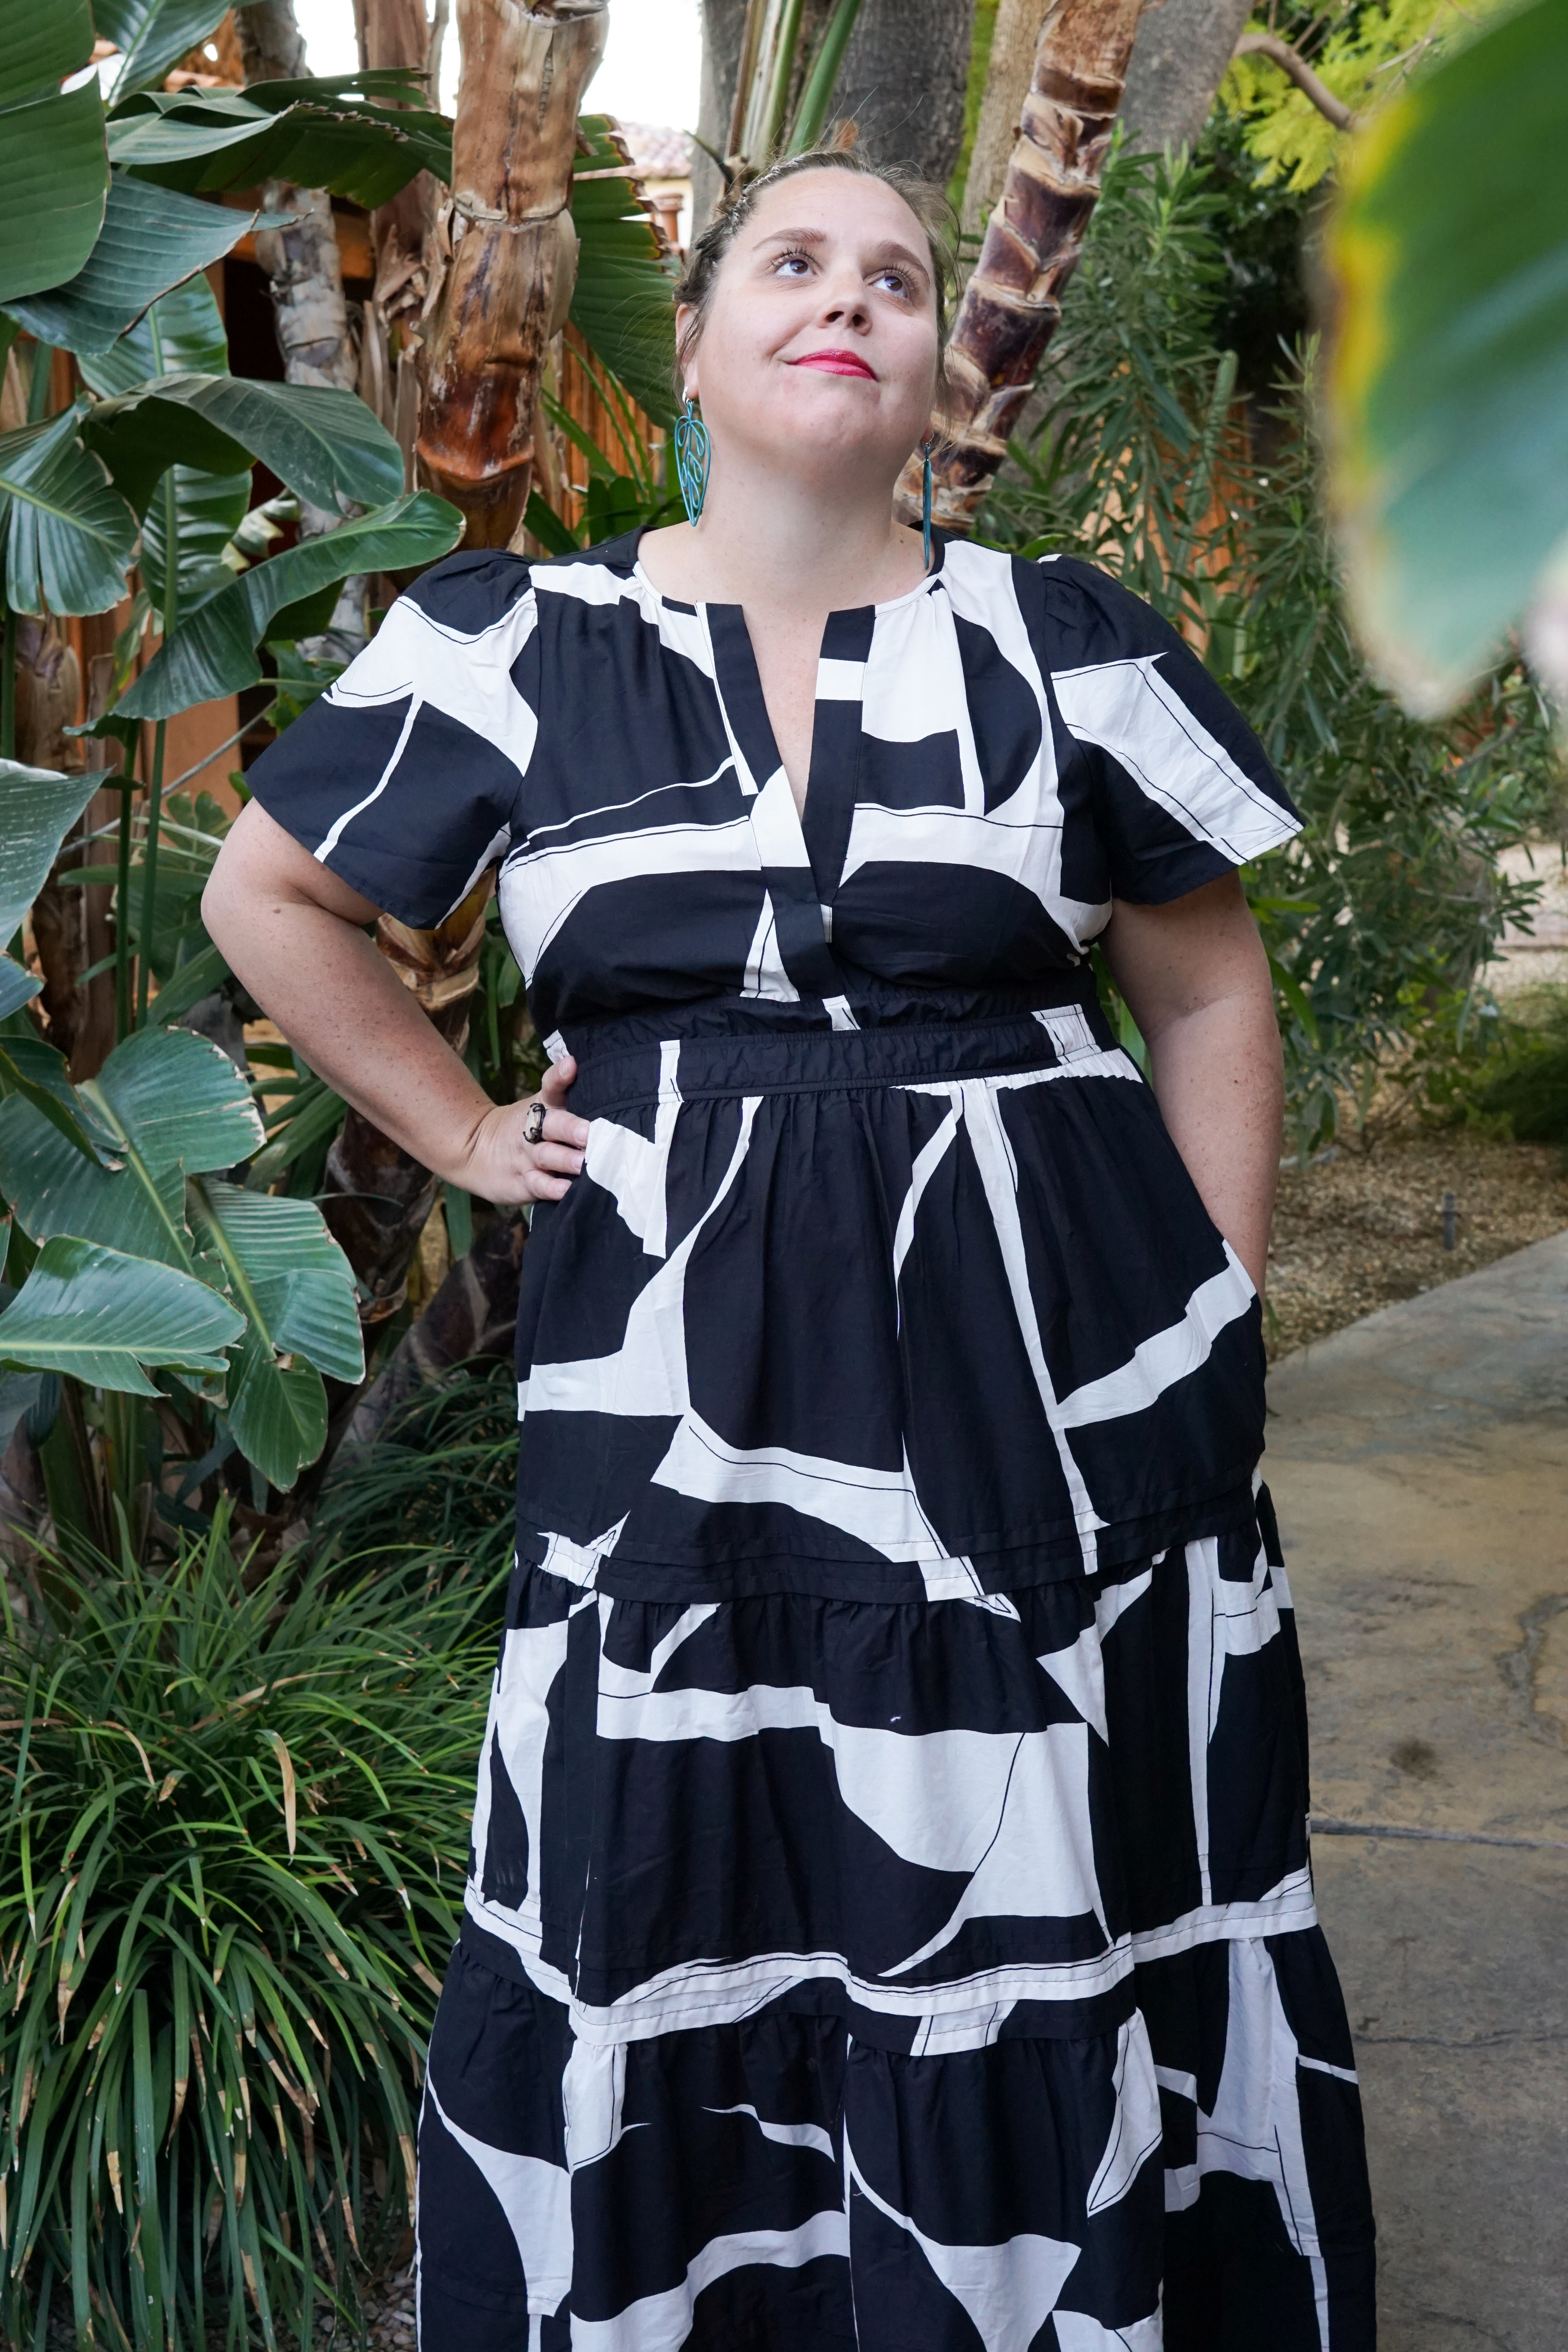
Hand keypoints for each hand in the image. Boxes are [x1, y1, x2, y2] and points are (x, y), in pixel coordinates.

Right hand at [459, 1055, 588, 1204]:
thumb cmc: (526, 1128)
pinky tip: (565, 1190)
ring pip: (548, 1156)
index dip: (560, 1076)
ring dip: (566, 1159)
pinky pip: (538, 1185)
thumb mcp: (540, 1106)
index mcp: (542, 1107)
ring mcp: (529, 1156)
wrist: (474, 1150)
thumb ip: (563, 1092)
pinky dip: (551, 1188)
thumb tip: (582, 1066)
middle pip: (554, 1125)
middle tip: (589, 1133)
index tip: (571, 1066)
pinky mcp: (525, 1181)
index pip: (551, 1087)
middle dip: (572, 1128)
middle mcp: (535, 1130)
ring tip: (583, 1162)